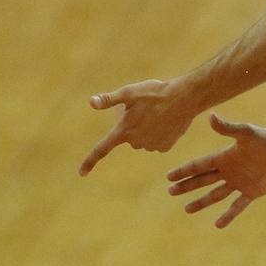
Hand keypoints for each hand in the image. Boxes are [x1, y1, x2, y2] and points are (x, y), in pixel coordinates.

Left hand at [79, 79, 199, 175]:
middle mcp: (136, 142)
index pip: (102, 149)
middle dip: (129, 124)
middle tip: (141, 106)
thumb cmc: (155, 93)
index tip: (81, 173)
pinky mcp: (165, 147)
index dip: (90, 161)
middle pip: (126, 136)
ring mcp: (151, 146)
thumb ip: (109, 99)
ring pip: (142, 137)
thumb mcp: (130, 92)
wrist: (185, 98)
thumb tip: (91, 102)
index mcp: (124, 131)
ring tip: (156, 111)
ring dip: (144, 127)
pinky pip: (155, 140)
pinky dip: (158, 132)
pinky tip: (165, 120)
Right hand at [165, 114, 265, 227]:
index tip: (169, 176)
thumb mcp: (247, 133)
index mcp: (225, 156)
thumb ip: (229, 127)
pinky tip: (218, 224)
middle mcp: (230, 170)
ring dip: (202, 202)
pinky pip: (237, 206)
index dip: (185, 171)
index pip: (200, 165)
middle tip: (170, 191)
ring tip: (187, 209)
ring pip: (216, 194)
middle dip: (187, 186)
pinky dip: (228, 215)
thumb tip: (210, 116)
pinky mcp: (252, 191)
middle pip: (203, 180)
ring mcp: (240, 182)